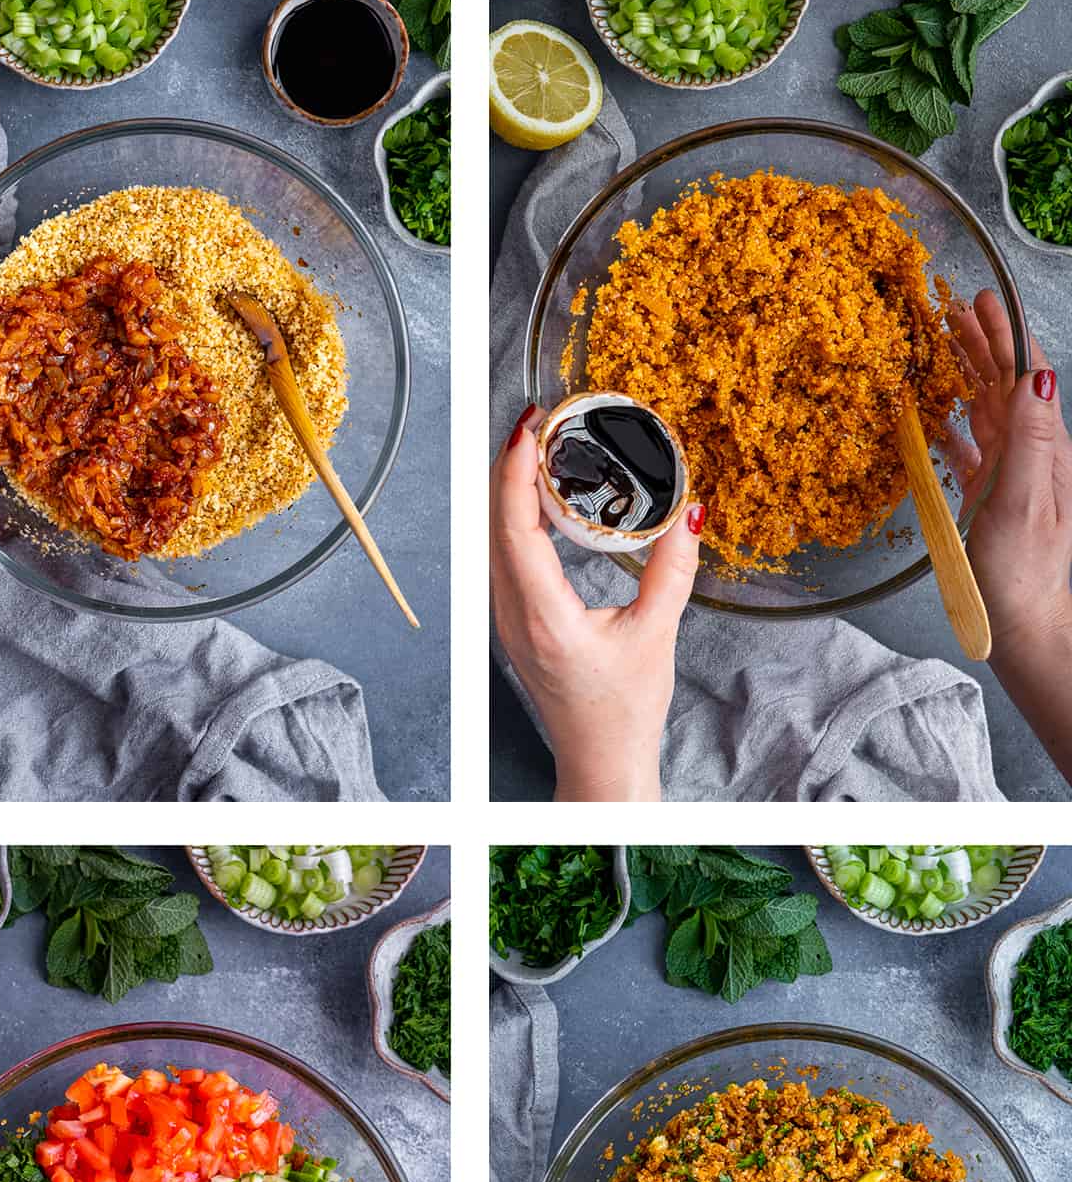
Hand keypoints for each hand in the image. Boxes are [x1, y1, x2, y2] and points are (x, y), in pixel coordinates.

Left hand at [490, 405, 702, 801]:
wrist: (600, 759)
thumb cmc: (624, 710)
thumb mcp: (657, 634)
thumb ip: (674, 569)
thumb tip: (690, 509)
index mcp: (543, 616)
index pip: (515, 528)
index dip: (515, 471)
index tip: (528, 427)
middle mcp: (512, 615)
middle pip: (493, 523)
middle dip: (510, 466)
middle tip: (541, 422)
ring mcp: (506, 620)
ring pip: (492, 538)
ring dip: (510, 490)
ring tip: (540, 449)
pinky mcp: (514, 622)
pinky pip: (503, 556)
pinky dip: (515, 518)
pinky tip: (539, 499)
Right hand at [951, 290, 1071, 648]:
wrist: (1020, 622)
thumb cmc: (1021, 570)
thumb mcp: (1025, 500)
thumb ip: (1030, 438)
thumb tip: (1037, 375)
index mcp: (1041, 447)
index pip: (1025, 374)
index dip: (1006, 334)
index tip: (982, 301)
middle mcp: (1027, 453)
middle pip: (1005, 383)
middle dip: (984, 342)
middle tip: (956, 307)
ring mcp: (1006, 472)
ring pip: (985, 407)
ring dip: (967, 371)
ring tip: (944, 342)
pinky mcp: (985, 494)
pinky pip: (966, 446)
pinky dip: (949, 421)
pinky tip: (933, 411)